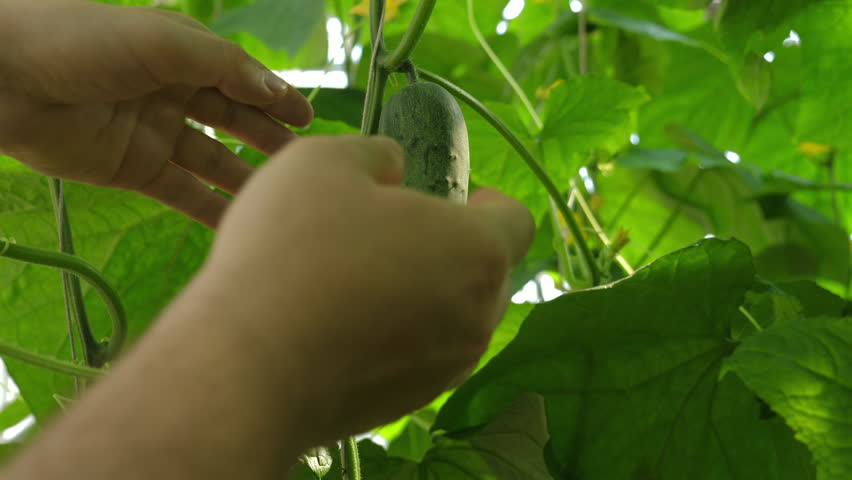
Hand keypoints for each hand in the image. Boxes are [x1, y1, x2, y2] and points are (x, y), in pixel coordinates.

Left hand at [0, 0, 311, 227]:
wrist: (4, 79)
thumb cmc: (80, 43)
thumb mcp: (163, 41)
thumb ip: (225, 67)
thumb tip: (276, 93)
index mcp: (180, 54)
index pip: (240, 79)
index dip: (275, 98)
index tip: (309, 120)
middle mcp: (171, 93)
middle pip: (233, 121)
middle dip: (269, 140)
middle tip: (305, 164)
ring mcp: (154, 133)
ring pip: (213, 160)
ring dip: (246, 178)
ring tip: (283, 199)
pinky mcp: (134, 170)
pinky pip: (182, 192)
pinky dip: (210, 209)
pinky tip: (241, 223)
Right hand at [194, 136, 534, 444]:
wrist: (245, 367)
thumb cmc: (291, 251)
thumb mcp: (324, 162)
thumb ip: (376, 153)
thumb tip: (393, 168)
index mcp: (477, 252)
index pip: (517, 221)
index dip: (491, 203)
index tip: (459, 197)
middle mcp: (477, 317)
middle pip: (488, 274)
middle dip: (457, 248)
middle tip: (399, 233)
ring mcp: (444, 370)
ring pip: (456, 318)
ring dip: (426, 292)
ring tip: (364, 278)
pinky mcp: (407, 405)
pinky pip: (420, 356)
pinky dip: (399, 334)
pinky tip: (343, 323)